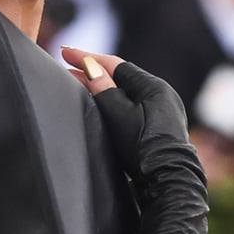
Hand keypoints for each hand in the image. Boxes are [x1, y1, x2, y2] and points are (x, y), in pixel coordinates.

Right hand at [63, 49, 204, 233]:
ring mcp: (162, 113)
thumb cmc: (143, 146)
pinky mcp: (159, 129)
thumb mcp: (117, 114)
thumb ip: (103, 88)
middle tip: (67, 67)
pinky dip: (113, 102)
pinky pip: (132, 106)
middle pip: (121, 78)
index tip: (66, 53)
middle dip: (94, 72)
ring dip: (102, 87)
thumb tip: (91, 67)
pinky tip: (100, 106)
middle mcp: (162, 96)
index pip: (116, 65)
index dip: (89, 58)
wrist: (167, 180)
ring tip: (78, 83)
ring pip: (126, 92)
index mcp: (154, 88)